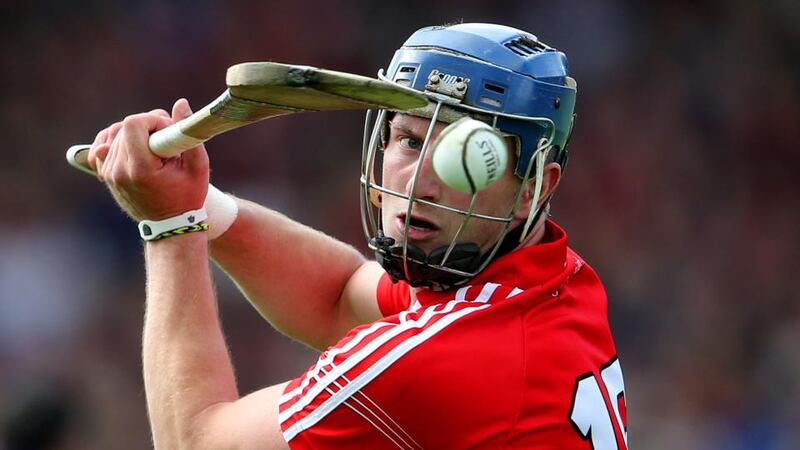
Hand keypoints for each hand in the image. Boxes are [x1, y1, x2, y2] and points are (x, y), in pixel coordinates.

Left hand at [88, 99, 209, 220]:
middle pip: (125, 126)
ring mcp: (108, 173)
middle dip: (147, 126)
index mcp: (141, 168)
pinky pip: (102, 144)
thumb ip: (188, 133)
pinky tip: (131, 146)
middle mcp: (118, 170)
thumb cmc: (188, 195)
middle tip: (165, 140)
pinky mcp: (104, 174)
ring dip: (135, 132)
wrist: (170, 225)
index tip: (168, 131)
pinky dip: (117, 139)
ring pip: (115, 133)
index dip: (153, 120)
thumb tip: (180, 103)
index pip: (133, 123)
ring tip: (152, 147)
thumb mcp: (198, 166)